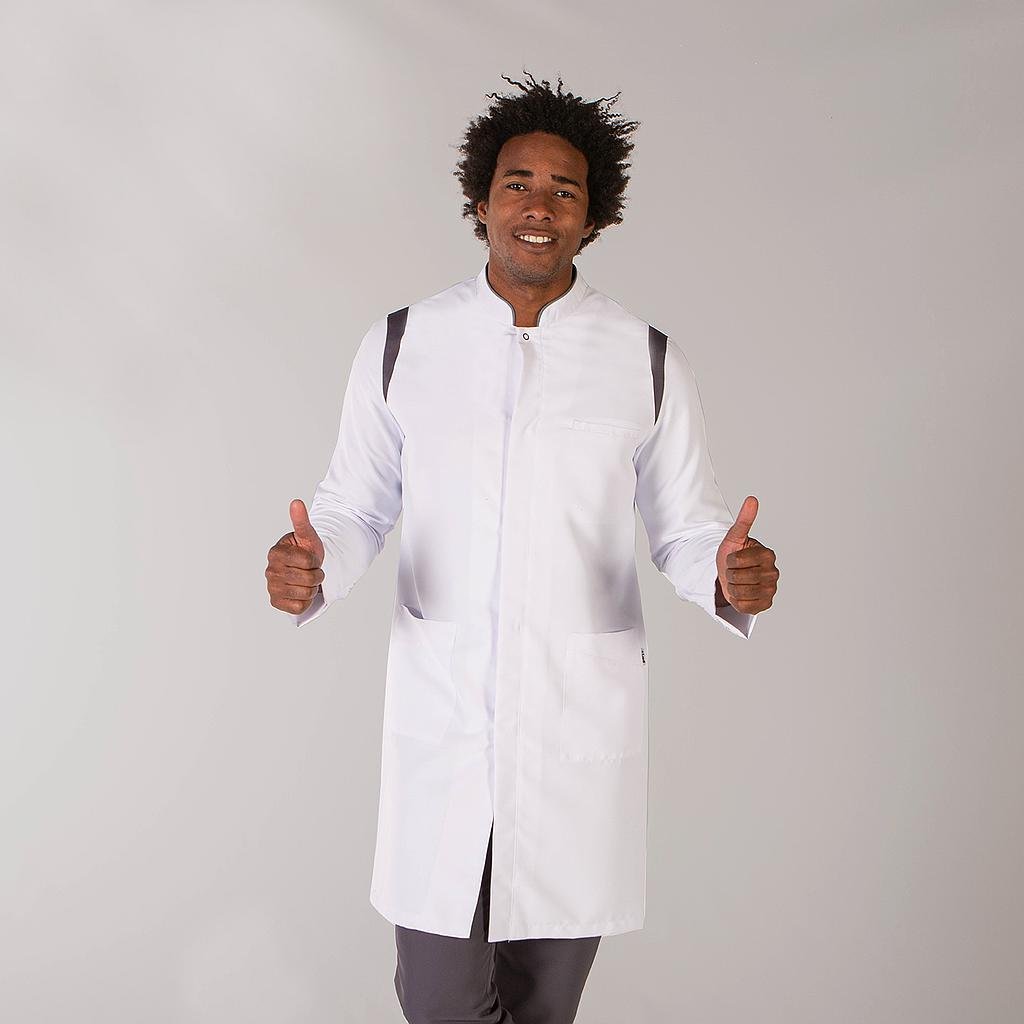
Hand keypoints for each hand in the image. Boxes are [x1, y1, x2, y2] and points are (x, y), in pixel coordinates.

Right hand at [266, 498, 325, 614]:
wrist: (304, 569)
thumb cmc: (306, 551)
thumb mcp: (307, 536)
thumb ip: (301, 521)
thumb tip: (296, 502)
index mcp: (276, 553)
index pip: (308, 561)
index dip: (316, 561)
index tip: (312, 558)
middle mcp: (270, 570)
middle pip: (309, 578)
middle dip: (317, 575)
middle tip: (311, 570)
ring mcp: (271, 587)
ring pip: (306, 593)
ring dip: (312, 588)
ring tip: (307, 580)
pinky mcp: (275, 602)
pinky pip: (299, 607)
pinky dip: (305, 601)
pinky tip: (301, 591)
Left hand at [714, 495, 778, 613]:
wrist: (730, 575)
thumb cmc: (733, 554)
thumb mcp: (734, 537)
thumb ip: (744, 520)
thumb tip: (752, 499)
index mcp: (768, 554)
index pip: (736, 560)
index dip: (729, 561)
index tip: (733, 559)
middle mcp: (774, 573)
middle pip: (737, 577)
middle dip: (729, 574)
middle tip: (734, 571)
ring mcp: (771, 590)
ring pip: (739, 592)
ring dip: (732, 587)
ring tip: (737, 582)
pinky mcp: (766, 604)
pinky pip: (744, 605)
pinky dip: (737, 601)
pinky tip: (741, 593)